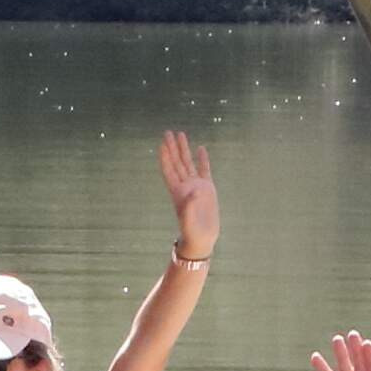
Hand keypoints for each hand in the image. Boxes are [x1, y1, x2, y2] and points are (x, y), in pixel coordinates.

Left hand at [160, 129, 219, 261]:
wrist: (202, 238)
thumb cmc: (192, 232)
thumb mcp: (189, 221)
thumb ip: (190, 207)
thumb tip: (195, 191)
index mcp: (177, 191)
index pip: (169, 170)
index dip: (165, 157)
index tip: (162, 144)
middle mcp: (185, 186)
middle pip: (177, 162)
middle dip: (172, 147)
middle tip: (168, 132)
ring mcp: (196, 185)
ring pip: (188, 163)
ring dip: (184, 149)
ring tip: (181, 134)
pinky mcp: (208, 188)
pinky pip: (205, 170)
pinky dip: (203, 159)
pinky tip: (201, 148)